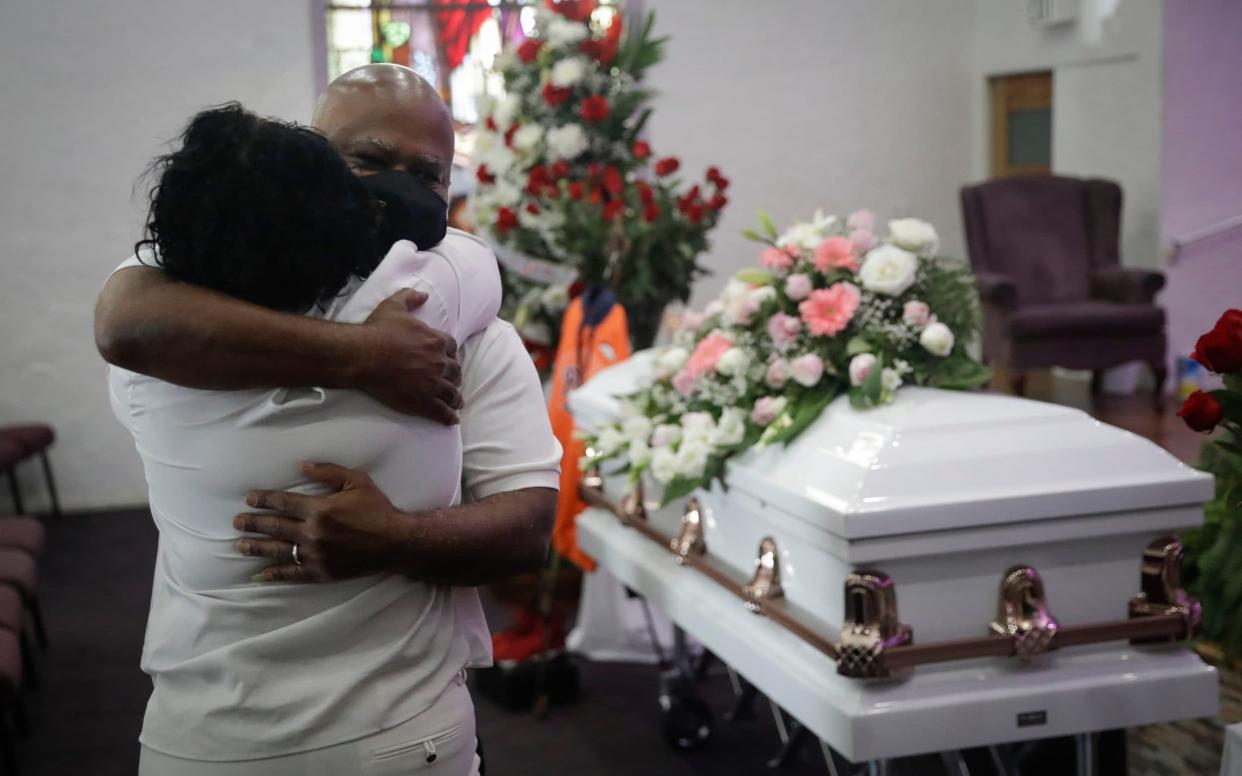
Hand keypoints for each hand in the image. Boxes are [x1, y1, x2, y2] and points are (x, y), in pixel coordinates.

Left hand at [234, 462, 405, 582]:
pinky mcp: (320, 572)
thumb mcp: (357, 481)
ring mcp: (315, 555)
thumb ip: (328, 472)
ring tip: (240, 545)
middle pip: (275, 527)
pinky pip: (292, 574)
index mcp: (319, 509)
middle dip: (253, 523)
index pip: (283, 502)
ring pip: (278, 551)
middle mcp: (312, 533)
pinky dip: (274, 574)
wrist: (395, 542)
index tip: (249, 499)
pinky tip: (260, 574)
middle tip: (236, 522)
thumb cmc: (377, 509)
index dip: (263, 500)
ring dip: (257, 547)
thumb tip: (302, 466)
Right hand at [355, 289, 462, 423]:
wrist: (363, 355)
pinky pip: (442, 412)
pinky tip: (452, 420)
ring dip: (455, 398)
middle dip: (454, 377)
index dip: (451, 355)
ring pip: (452, 393)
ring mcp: (433, 383)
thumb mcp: (394, 306)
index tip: (448, 360)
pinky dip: (449, 417)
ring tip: (456, 402)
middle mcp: (439, 363)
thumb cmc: (378, 330)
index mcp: (436, 341)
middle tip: (452, 382)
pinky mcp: (423, 401)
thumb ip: (411, 297)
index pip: (453, 349)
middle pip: (455, 372)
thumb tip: (424, 294)